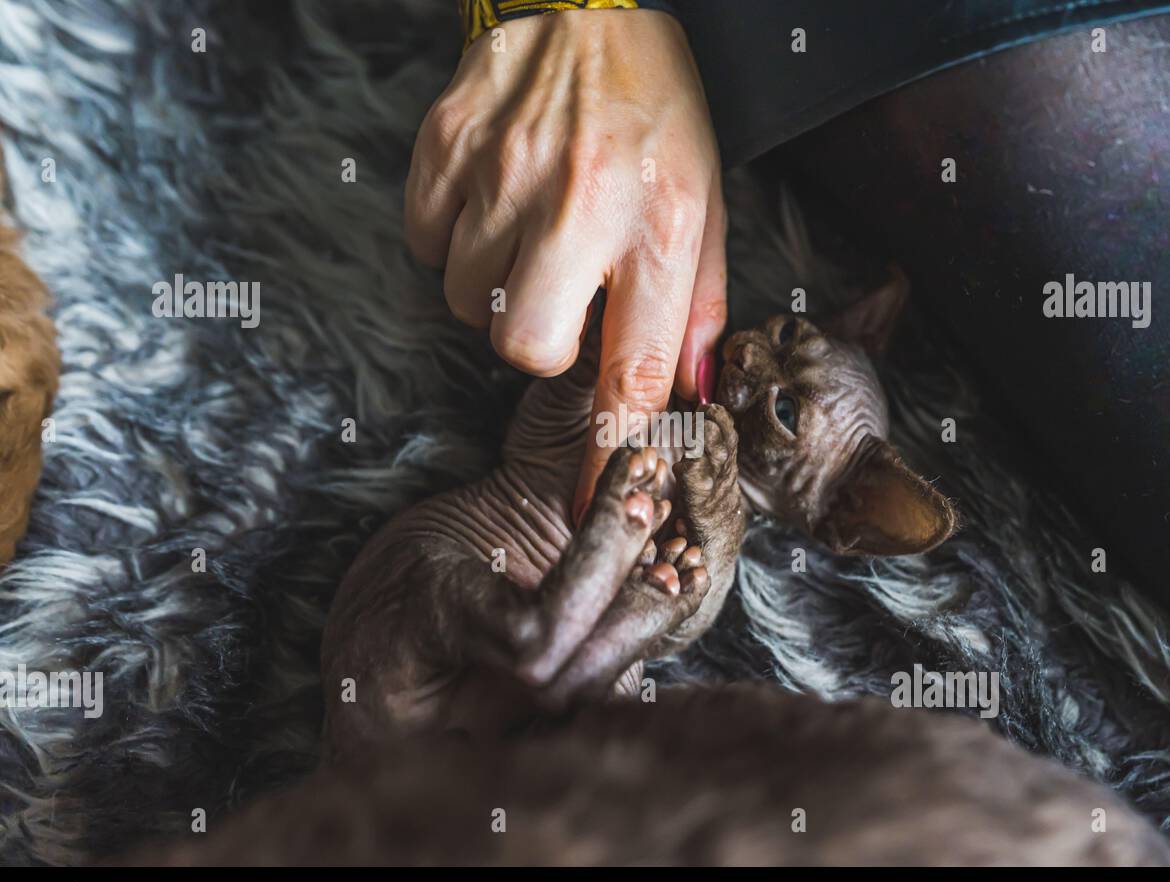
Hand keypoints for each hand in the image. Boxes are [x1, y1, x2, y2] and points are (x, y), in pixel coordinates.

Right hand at [404, 10, 725, 521]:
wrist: (587, 1)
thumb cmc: (656, 110)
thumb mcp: (704, 204)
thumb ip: (697, 308)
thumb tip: (688, 395)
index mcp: (661, 226)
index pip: (632, 371)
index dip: (607, 450)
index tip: (591, 505)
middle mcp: (580, 204)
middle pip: (524, 347)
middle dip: (539, 342)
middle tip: (559, 293)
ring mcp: (503, 173)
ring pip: (466, 301)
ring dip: (496, 286)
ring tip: (529, 230)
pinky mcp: (444, 146)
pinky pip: (426, 243)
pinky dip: (454, 238)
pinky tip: (492, 200)